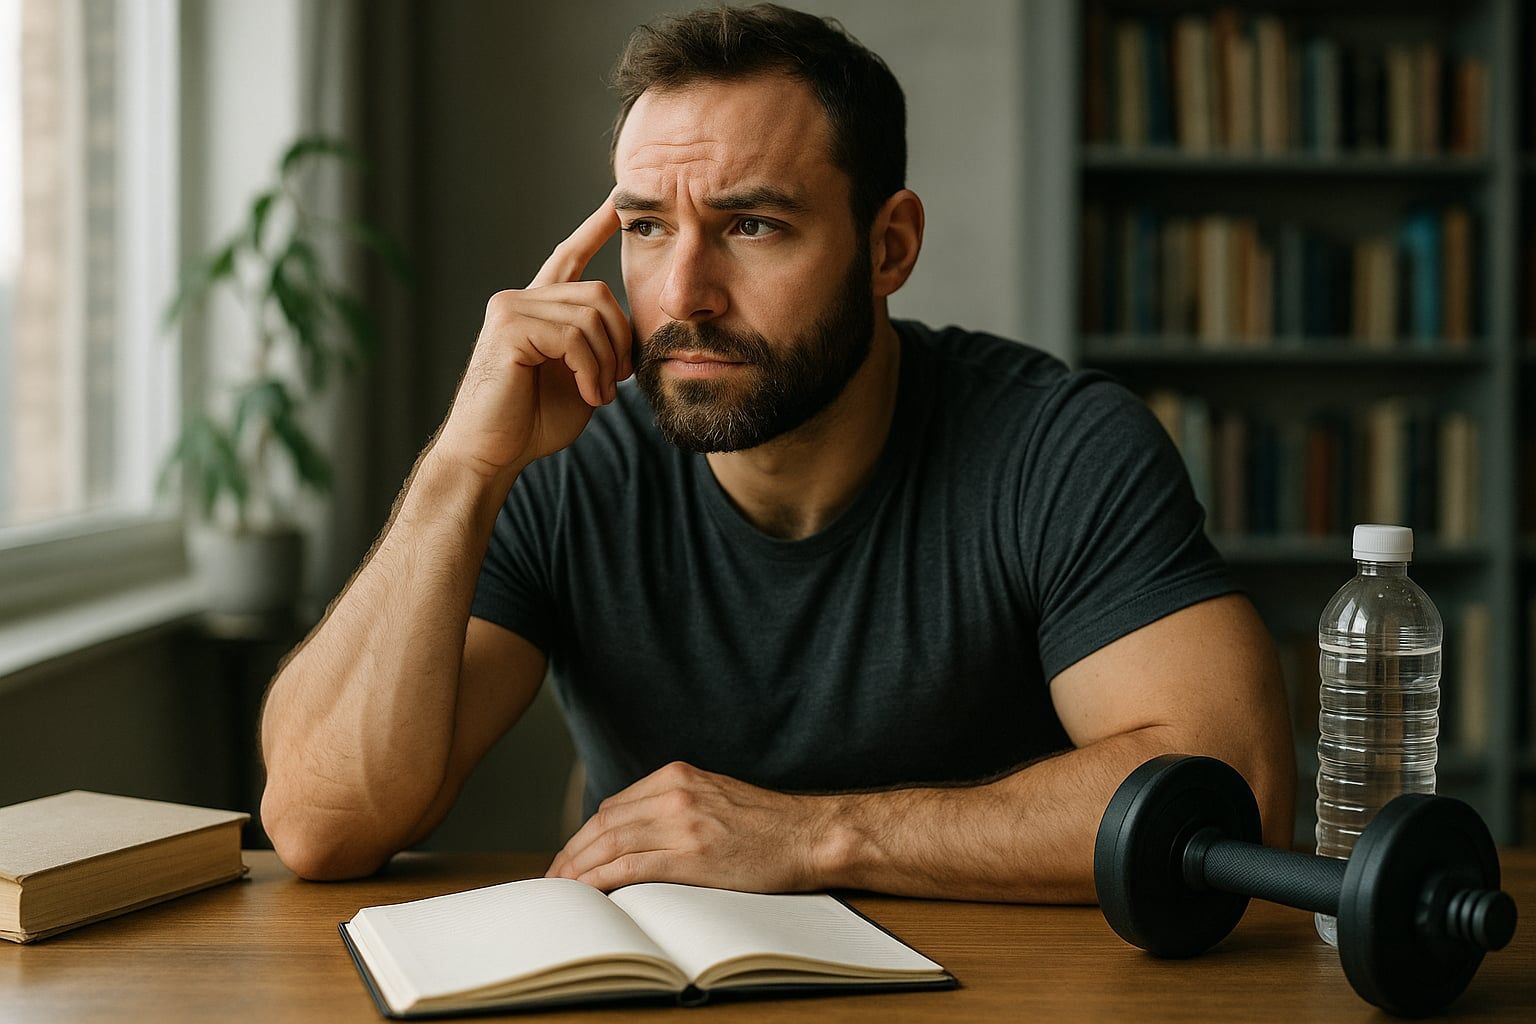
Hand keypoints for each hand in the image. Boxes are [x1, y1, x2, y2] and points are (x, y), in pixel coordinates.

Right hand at [432, 188, 629, 481]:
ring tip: (601, 393)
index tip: (616, 204)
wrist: (491, 454)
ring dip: (608, 361)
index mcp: (536, 309)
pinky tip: (591, 395)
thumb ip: (601, 348)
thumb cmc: (532, 423)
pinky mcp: (509, 328)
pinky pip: (574, 336)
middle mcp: (520, 299)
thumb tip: (632, 334)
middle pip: (598, 292)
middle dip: (620, 339)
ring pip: (591, 314)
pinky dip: (592, 369)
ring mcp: (510, 309)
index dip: (594, 229)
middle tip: (619, 380)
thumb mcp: (582, 379)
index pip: (568, 256)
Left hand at [544, 761, 839, 892]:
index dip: (584, 835)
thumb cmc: (768, 825)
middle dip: (571, 853)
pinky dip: (601, 879)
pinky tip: (587, 892)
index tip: (570, 857)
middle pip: (604, 823)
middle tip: (553, 880)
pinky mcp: (692, 853)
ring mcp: (682, 821)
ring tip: (562, 891)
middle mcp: (675, 792)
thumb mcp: (714, 798)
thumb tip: (635, 836)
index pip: (614, 806)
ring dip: (578, 870)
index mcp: (677, 775)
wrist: (810, 835)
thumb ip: (675, 806)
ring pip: (610, 844)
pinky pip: (630, 866)